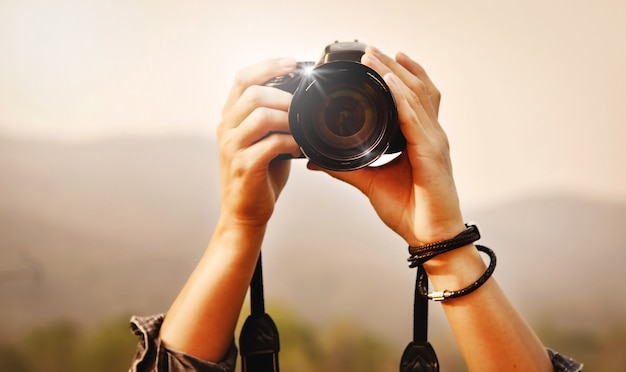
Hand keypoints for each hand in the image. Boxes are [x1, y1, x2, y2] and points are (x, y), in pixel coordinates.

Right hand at [216, 57, 299, 227]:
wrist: (245, 213)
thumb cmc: (259, 176)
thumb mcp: (264, 140)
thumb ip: (275, 119)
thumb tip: (303, 99)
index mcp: (230, 118)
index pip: (243, 78)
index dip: (268, 66)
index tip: (292, 63)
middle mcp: (226, 129)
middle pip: (253, 93)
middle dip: (284, 95)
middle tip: (303, 107)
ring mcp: (232, 147)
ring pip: (261, 115)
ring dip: (289, 118)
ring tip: (302, 129)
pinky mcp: (244, 166)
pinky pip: (271, 143)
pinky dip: (292, 142)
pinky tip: (301, 148)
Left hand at [309, 46, 464, 245]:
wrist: (429, 238)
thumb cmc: (411, 211)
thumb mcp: (371, 183)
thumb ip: (346, 168)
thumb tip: (318, 160)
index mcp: (420, 139)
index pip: (412, 98)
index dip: (398, 76)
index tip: (376, 61)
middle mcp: (430, 135)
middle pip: (415, 89)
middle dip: (392, 67)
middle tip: (371, 50)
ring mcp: (434, 142)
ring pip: (415, 96)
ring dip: (393, 74)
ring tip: (374, 58)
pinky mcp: (432, 153)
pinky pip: (415, 119)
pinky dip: (402, 98)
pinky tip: (389, 83)